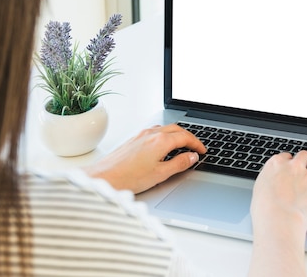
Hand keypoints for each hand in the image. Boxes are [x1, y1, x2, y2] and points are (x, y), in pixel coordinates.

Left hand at [83, 124, 206, 193]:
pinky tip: (164, 147)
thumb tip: (191, 157)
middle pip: (176, 129)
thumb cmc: (128, 178)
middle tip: (196, 147)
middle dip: (189, 137)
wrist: (103, 178)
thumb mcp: (160, 174)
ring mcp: (141, 135)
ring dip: (177, 135)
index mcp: (160, 141)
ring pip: (165, 129)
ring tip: (182, 146)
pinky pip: (155, 132)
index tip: (203, 151)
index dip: (197, 144)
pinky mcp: (134, 139)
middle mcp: (150, 134)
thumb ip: (179, 164)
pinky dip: (165, 136)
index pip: (185, 137)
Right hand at [248, 152, 306, 275]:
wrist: (277, 220)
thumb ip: (267, 185)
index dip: (289, 161)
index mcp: (275, 166)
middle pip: (304, 155)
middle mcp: (293, 168)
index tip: (290, 165)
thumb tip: (269, 189)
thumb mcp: (258, 192)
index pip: (284, 157)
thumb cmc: (263, 210)